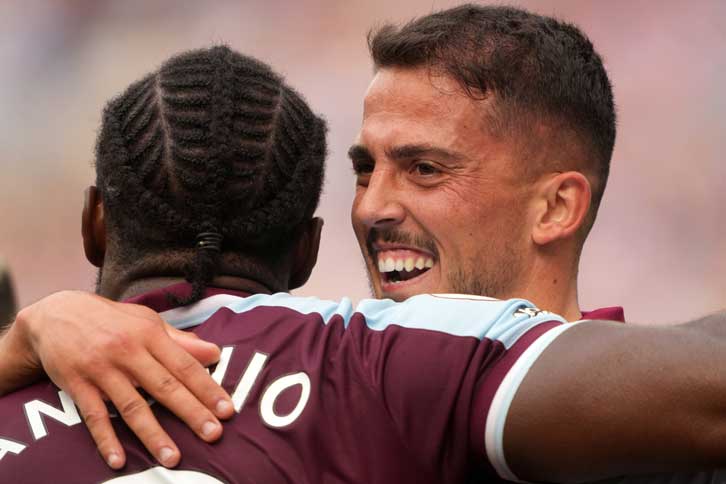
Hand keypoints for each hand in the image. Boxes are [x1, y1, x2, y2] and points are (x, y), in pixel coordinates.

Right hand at [5, 290, 234, 468]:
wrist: (56, 314)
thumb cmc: (111, 319)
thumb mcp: (147, 322)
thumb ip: (180, 341)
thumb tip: (214, 353)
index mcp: (149, 335)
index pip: (185, 365)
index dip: (207, 388)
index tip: (227, 409)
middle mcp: (127, 351)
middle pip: (164, 387)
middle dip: (191, 412)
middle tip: (214, 435)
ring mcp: (101, 369)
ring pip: (132, 406)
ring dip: (153, 435)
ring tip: (173, 458)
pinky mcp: (76, 385)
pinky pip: (93, 416)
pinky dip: (106, 439)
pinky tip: (119, 460)